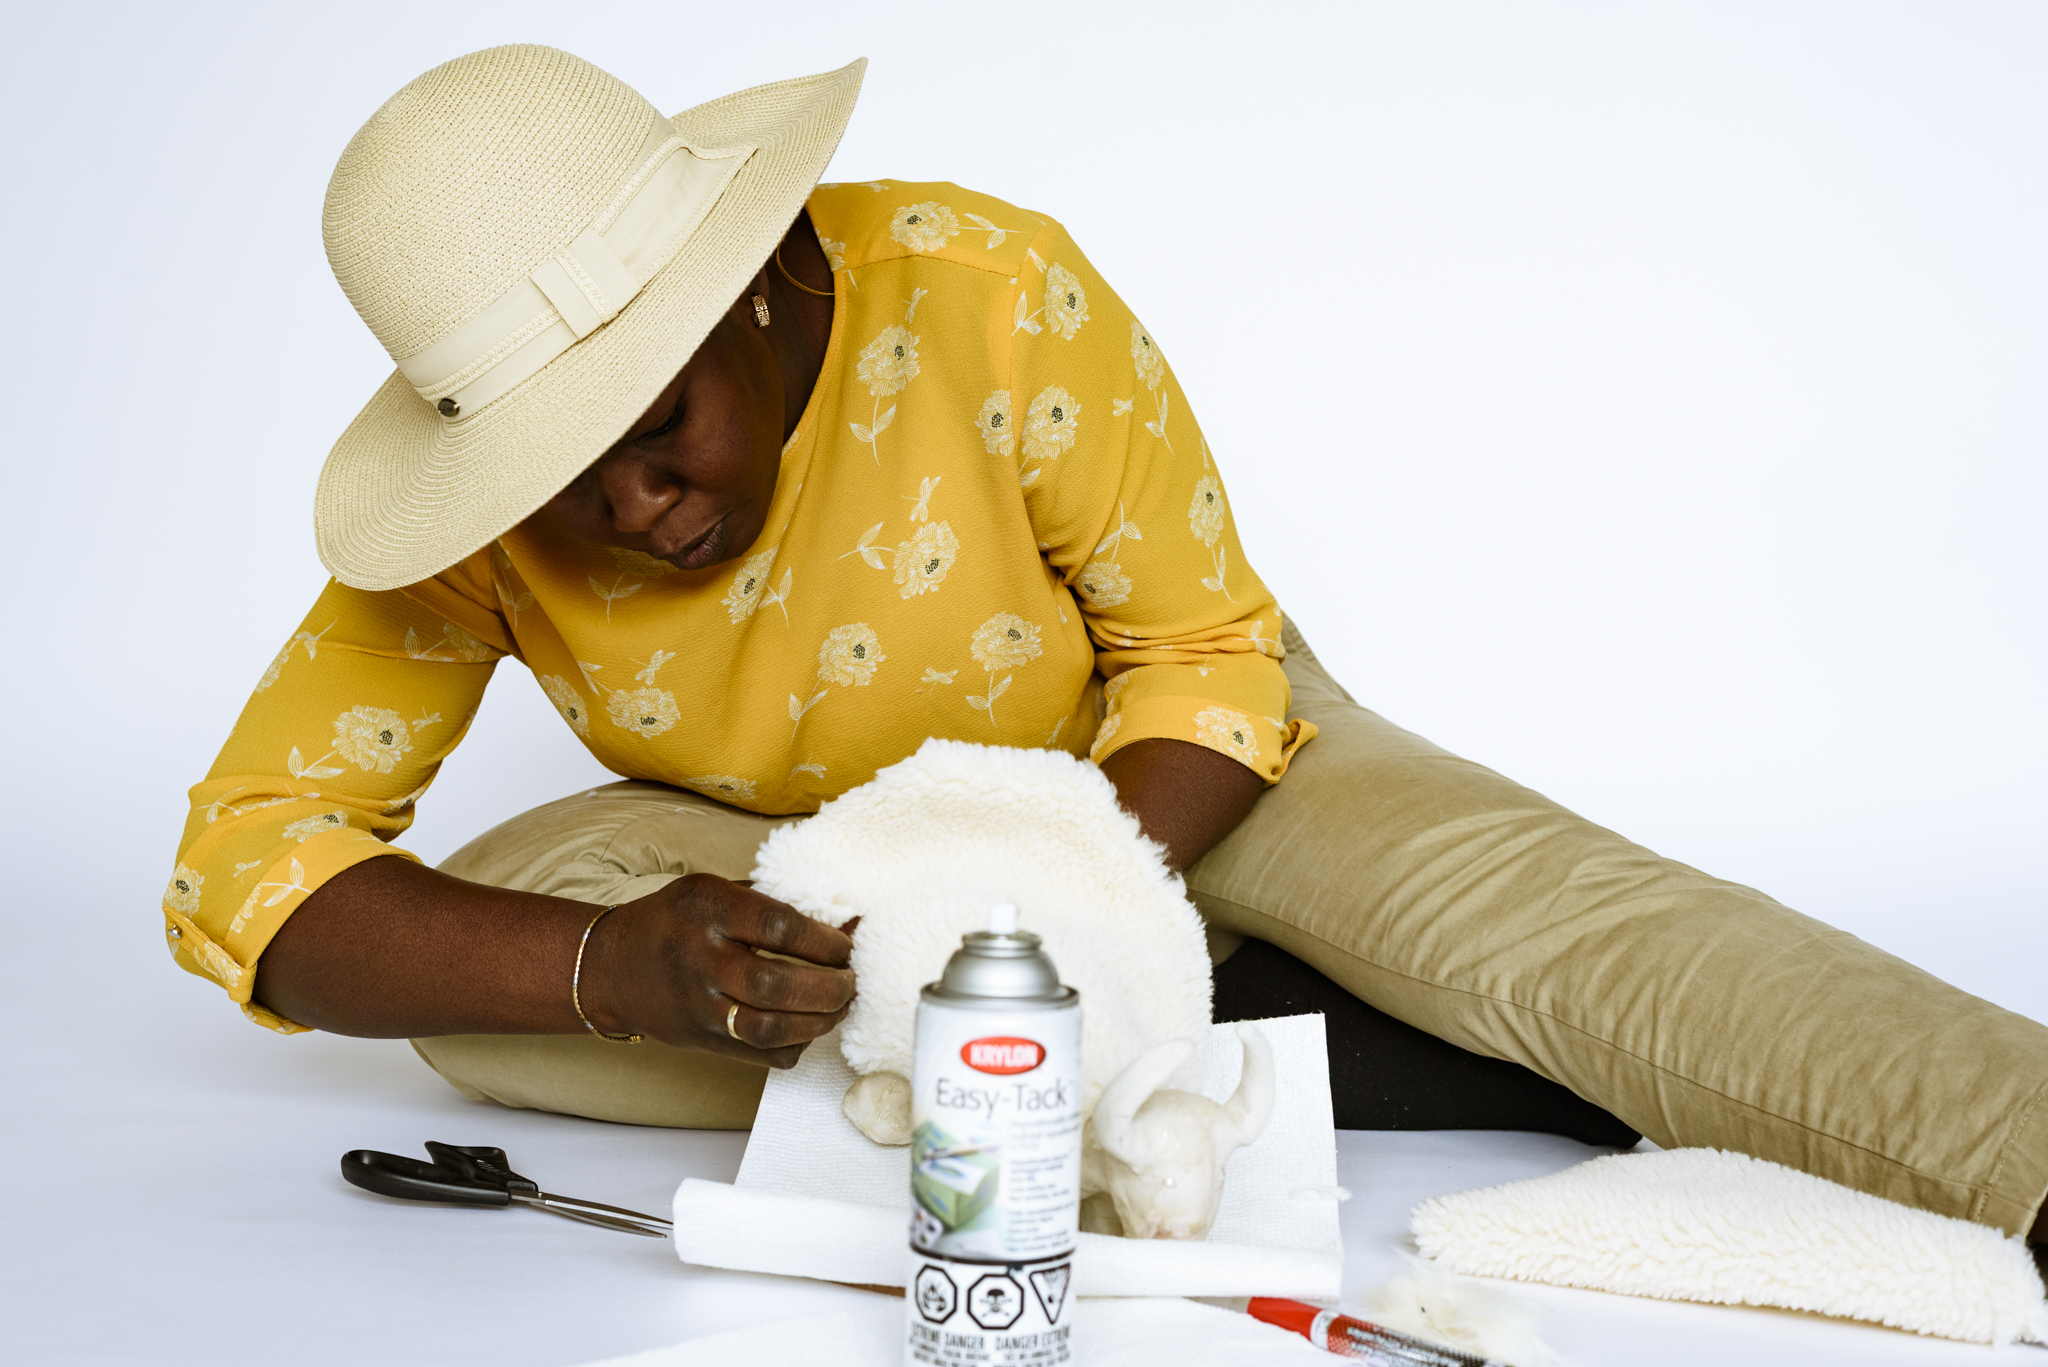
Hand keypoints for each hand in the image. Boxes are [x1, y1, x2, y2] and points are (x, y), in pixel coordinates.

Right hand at [581, 873, 856, 1067]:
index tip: (846, 944)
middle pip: (776, 984)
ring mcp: (699, 1007)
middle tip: (852, 981)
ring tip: (841, 1005)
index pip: (778, 927)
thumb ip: (773, 902)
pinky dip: (797, 1045)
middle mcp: (700, 959)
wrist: (612, 967)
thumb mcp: (714, 890)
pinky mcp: (703, 1041)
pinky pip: (762, 1056)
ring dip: (820, 1021)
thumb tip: (846, 921)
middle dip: (829, 987)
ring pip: (770, 1028)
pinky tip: (810, 1026)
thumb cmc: (676, 920)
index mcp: (707, 909)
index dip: (824, 941)